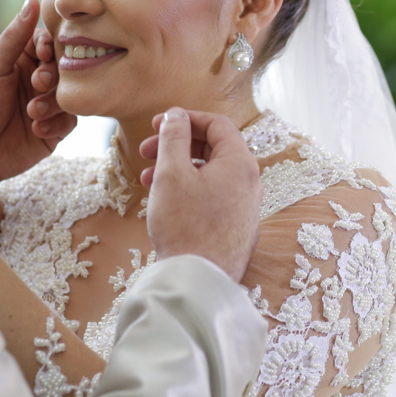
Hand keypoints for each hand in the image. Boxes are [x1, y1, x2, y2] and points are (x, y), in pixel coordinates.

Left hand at [0, 0, 75, 189]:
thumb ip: (15, 36)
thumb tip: (32, 0)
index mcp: (20, 60)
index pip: (48, 43)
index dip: (51, 46)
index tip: (44, 53)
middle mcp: (35, 81)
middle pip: (65, 68)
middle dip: (54, 75)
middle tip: (38, 83)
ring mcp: (46, 106)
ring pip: (70, 95)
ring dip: (54, 102)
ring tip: (32, 112)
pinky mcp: (52, 132)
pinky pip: (69, 122)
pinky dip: (56, 124)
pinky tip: (35, 129)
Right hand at [139, 108, 261, 281]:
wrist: (199, 281)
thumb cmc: (185, 226)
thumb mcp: (172, 173)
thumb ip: (173, 137)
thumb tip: (176, 115)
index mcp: (240, 163)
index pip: (216, 124)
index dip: (184, 118)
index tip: (158, 124)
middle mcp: (249, 182)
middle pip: (213, 148)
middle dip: (176, 145)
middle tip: (145, 151)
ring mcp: (244, 207)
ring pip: (209, 174)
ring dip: (178, 168)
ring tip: (147, 179)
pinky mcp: (235, 227)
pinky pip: (212, 196)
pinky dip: (189, 189)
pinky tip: (165, 201)